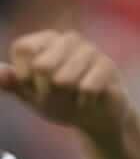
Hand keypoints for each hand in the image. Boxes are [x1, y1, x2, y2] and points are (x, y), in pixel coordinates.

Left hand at [0, 31, 129, 141]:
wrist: (96, 119)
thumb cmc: (61, 102)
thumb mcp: (31, 95)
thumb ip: (13, 84)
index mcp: (46, 40)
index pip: (25, 48)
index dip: (24, 74)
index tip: (32, 87)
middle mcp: (69, 39)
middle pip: (42, 65)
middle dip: (46, 91)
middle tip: (57, 97)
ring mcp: (91, 50)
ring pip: (64, 80)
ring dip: (66, 99)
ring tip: (74, 99)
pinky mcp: (108, 66)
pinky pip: (86, 89)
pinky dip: (84, 103)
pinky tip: (90, 101)